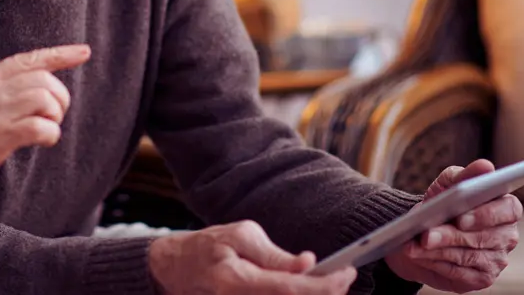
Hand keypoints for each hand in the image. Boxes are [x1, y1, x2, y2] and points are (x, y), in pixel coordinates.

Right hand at [0, 44, 90, 230]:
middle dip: (59, 97)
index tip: (83, 52)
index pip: (27, 59)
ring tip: (46, 128)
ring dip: (55, 116)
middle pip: (42, 78)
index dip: (59, 55)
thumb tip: (34, 92)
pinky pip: (41, 127)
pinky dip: (51, 135)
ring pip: (45, 98)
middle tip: (54, 116)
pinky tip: (43, 142)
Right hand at [148, 221, 356, 294]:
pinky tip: (310, 289)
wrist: (176, 269)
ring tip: (332, 283)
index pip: (291, 289)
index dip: (325, 285)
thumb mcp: (239, 235)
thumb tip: (308, 263)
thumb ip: (274, 254)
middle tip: (344, 277)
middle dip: (328, 294)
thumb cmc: (207, 247)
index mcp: (237, 281)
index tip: (347, 273)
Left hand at [385, 160, 521, 292]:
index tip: (462, 217)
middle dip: (451, 236)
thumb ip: (464, 175)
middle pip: (483, 237)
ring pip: (468, 256)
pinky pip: (460, 273)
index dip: (486, 215)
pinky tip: (420, 256)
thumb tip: (485, 166)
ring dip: (439, 250)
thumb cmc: (441, 203)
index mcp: (506, 208)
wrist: (423, 231)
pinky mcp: (482, 278)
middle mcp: (507, 236)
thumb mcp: (447, 185)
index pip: (509, 210)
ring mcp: (497, 259)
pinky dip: (437, 263)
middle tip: (426, 235)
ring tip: (415, 245)